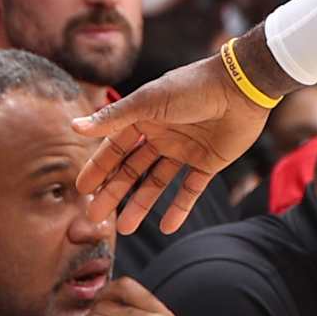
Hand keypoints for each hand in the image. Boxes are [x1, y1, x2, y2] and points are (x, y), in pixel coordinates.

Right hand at [74, 53, 270, 235]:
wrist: (241, 87)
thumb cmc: (193, 87)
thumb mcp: (149, 102)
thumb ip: (114, 118)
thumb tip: (75, 126)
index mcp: (145, 118)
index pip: (115, 147)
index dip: (99, 167)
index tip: (83, 188)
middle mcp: (162, 135)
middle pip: (132, 169)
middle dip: (114, 192)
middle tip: (95, 216)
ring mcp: (185, 150)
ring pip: (157, 182)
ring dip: (141, 205)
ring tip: (125, 228)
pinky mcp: (209, 162)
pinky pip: (190, 189)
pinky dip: (180, 208)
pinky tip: (167, 227)